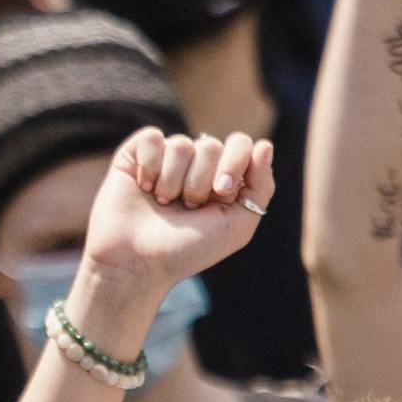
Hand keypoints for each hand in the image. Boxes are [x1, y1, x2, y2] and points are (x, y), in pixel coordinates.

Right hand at [72, 127, 277, 326]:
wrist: (136, 263)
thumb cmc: (186, 250)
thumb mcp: (236, 227)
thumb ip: (260, 187)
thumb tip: (265, 145)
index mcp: (222, 178)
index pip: (240, 145)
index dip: (234, 164)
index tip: (222, 193)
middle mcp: (195, 164)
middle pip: (211, 145)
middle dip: (200, 183)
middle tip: (188, 208)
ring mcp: (165, 158)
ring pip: (181, 144)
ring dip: (172, 182)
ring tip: (163, 204)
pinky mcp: (136, 154)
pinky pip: (152, 138)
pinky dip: (150, 166)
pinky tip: (144, 188)